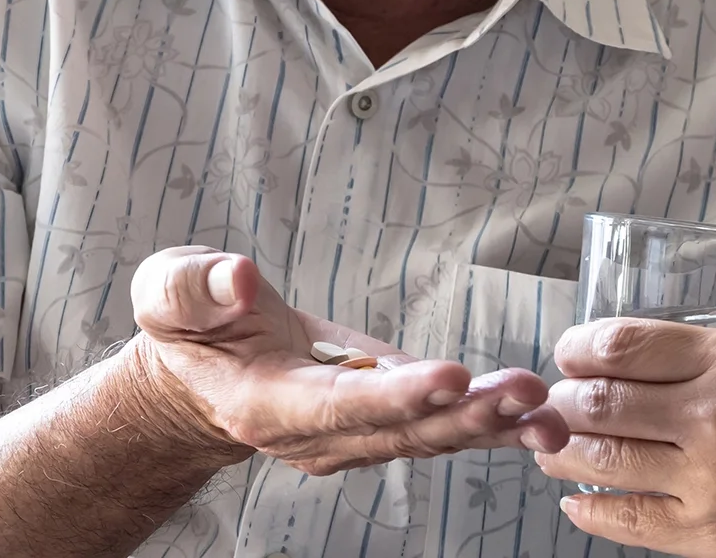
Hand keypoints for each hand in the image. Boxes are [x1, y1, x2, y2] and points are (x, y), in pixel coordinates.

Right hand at [126, 246, 570, 474]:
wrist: (199, 379)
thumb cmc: (191, 331)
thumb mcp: (167, 295)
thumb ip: (194, 287)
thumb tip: (237, 276)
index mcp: (266, 403)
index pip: (336, 406)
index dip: (394, 395)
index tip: (447, 378)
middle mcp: (317, 435)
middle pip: (400, 432)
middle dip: (467, 415)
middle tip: (525, 393)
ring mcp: (355, 437)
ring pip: (431, 438)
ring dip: (494, 426)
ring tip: (548, 412)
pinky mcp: (387, 424)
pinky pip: (444, 429)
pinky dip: (495, 426)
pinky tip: (542, 419)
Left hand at [536, 319, 715, 556]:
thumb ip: (697, 363)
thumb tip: (617, 365)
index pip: (621, 345)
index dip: (578, 348)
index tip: (569, 354)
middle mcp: (712, 416)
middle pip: (598, 402)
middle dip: (562, 401)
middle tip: (552, 403)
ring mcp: (705, 481)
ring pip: (598, 460)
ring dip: (562, 452)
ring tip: (553, 447)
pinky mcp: (706, 535)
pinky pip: (623, 520)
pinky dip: (588, 508)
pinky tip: (578, 500)